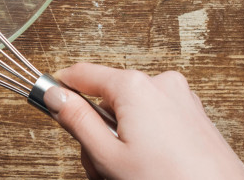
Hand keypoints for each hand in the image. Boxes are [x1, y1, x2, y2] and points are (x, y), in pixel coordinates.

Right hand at [45, 64, 243, 179]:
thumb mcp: (109, 157)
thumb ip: (77, 122)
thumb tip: (56, 96)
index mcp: (135, 87)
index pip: (82, 74)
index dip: (61, 89)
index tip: (48, 102)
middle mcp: (161, 84)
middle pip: (108, 99)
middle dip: (99, 131)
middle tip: (103, 166)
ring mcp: (182, 99)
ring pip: (133, 113)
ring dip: (123, 141)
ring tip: (130, 173)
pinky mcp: (196, 116)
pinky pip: (157, 120)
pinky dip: (147, 141)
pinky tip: (152, 169)